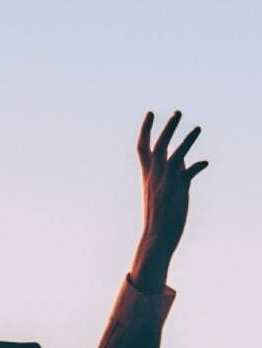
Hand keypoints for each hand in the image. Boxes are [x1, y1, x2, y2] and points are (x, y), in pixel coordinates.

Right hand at [138, 111, 206, 246]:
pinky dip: (196, 166)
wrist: (156, 236)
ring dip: (187, 140)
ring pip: (174, 154)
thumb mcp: (163, 190)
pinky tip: (205, 163)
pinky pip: (187, 172)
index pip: (142, 147)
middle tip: (178, 111)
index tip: (150, 113)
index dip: (146, 129)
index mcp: (147, 174)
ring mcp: (165, 181)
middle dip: (168, 127)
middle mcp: (154, 175)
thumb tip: (185, 161)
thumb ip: (173, 172)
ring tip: (199, 128)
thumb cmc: (160, 216)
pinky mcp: (176, 189)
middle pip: (159, 145)